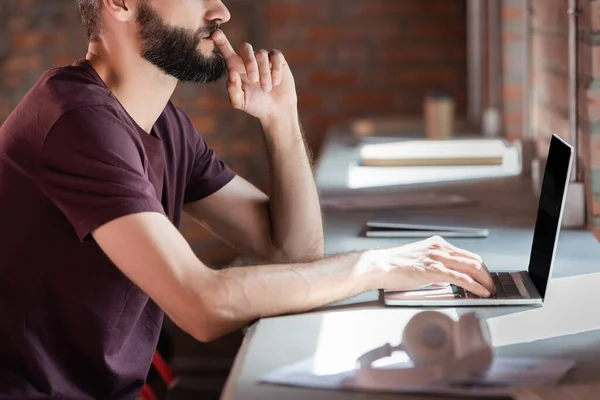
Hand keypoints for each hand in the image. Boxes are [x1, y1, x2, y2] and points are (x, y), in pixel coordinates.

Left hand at [212, 30, 296, 122]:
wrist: (276, 110)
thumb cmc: (256, 105)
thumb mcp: (241, 102)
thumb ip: (233, 90)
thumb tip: (232, 73)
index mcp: (236, 67)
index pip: (226, 50)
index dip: (221, 41)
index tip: (215, 33)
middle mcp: (248, 59)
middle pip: (245, 48)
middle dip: (250, 63)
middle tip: (254, 80)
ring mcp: (263, 58)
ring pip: (261, 55)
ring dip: (264, 73)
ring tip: (267, 88)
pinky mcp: (277, 59)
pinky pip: (275, 56)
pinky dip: (275, 71)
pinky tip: (276, 83)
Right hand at [370, 236, 494, 296]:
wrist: (380, 266)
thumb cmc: (394, 266)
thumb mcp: (419, 261)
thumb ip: (434, 268)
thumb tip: (444, 280)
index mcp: (437, 244)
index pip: (466, 254)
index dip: (479, 267)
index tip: (485, 276)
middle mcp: (440, 248)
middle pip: (472, 259)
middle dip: (486, 274)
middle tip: (491, 285)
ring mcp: (438, 258)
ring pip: (470, 267)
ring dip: (484, 280)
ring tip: (490, 290)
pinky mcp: (434, 270)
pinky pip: (460, 278)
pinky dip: (474, 285)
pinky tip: (481, 292)